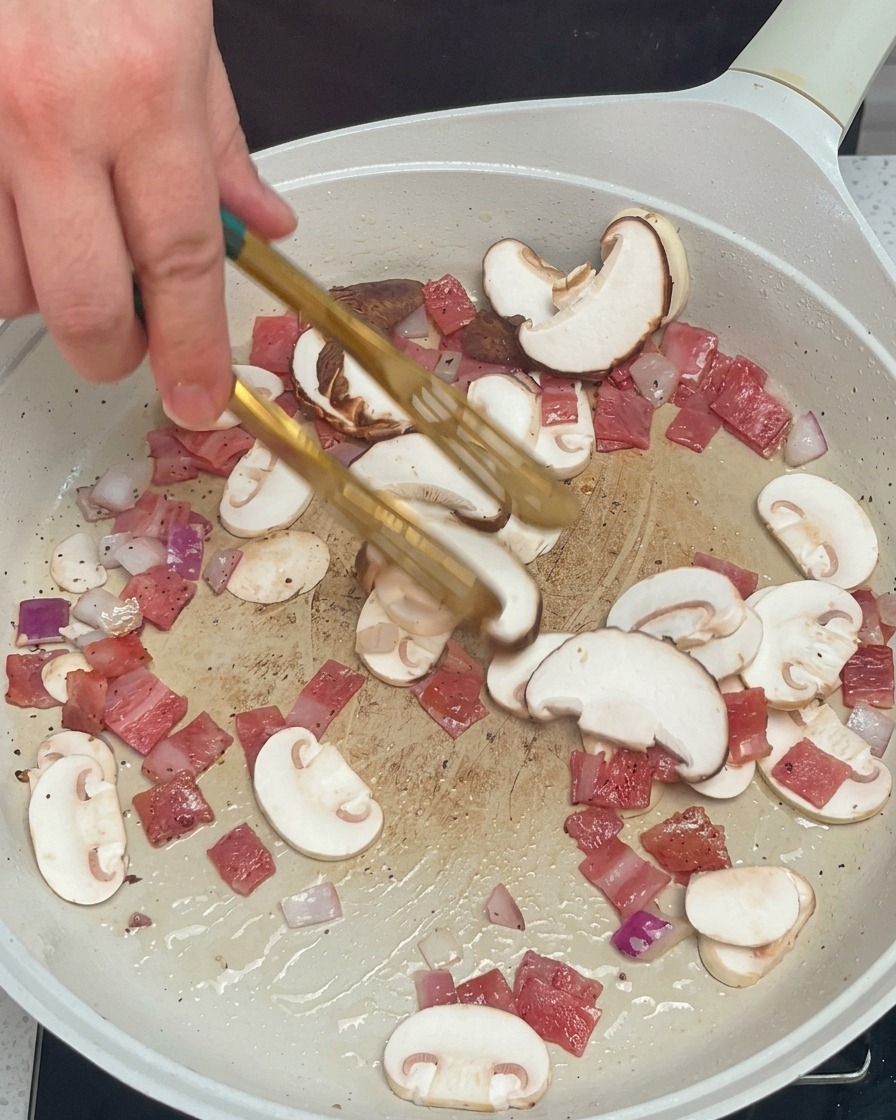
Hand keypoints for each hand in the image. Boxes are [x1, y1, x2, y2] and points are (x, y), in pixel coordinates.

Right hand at [0, 0, 295, 426]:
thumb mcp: (182, 23)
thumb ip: (218, 138)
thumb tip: (259, 223)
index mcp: (141, 88)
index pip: (181, 263)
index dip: (191, 348)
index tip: (194, 395)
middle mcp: (48, 111)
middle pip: (84, 303)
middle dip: (113, 348)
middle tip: (126, 342)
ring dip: (36, 289)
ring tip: (57, 243)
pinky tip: (13, 213)